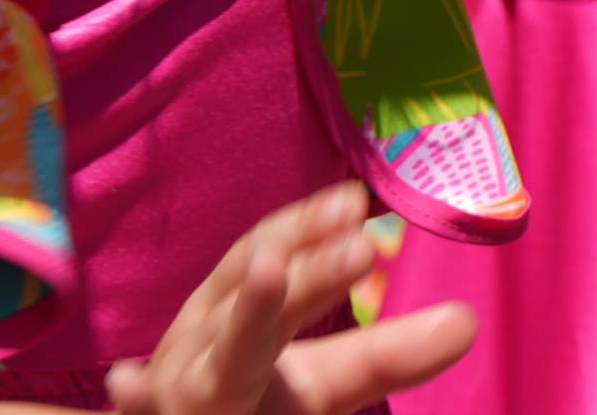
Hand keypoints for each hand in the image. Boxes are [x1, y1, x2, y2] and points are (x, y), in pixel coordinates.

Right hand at [108, 185, 473, 414]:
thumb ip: (386, 355)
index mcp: (242, 319)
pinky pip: (144, 412)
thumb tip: (468, 321)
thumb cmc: (246, 406)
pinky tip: (128, 379)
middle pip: (262, 300)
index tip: (359, 203)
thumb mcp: (320, 384)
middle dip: (306, 273)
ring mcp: (184, 391)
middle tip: (359, 247)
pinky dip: (136, 396)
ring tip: (269, 270)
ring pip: (221, 353)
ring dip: (244, 310)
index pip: (277, 259)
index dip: (314, 231)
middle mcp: (209, 343)